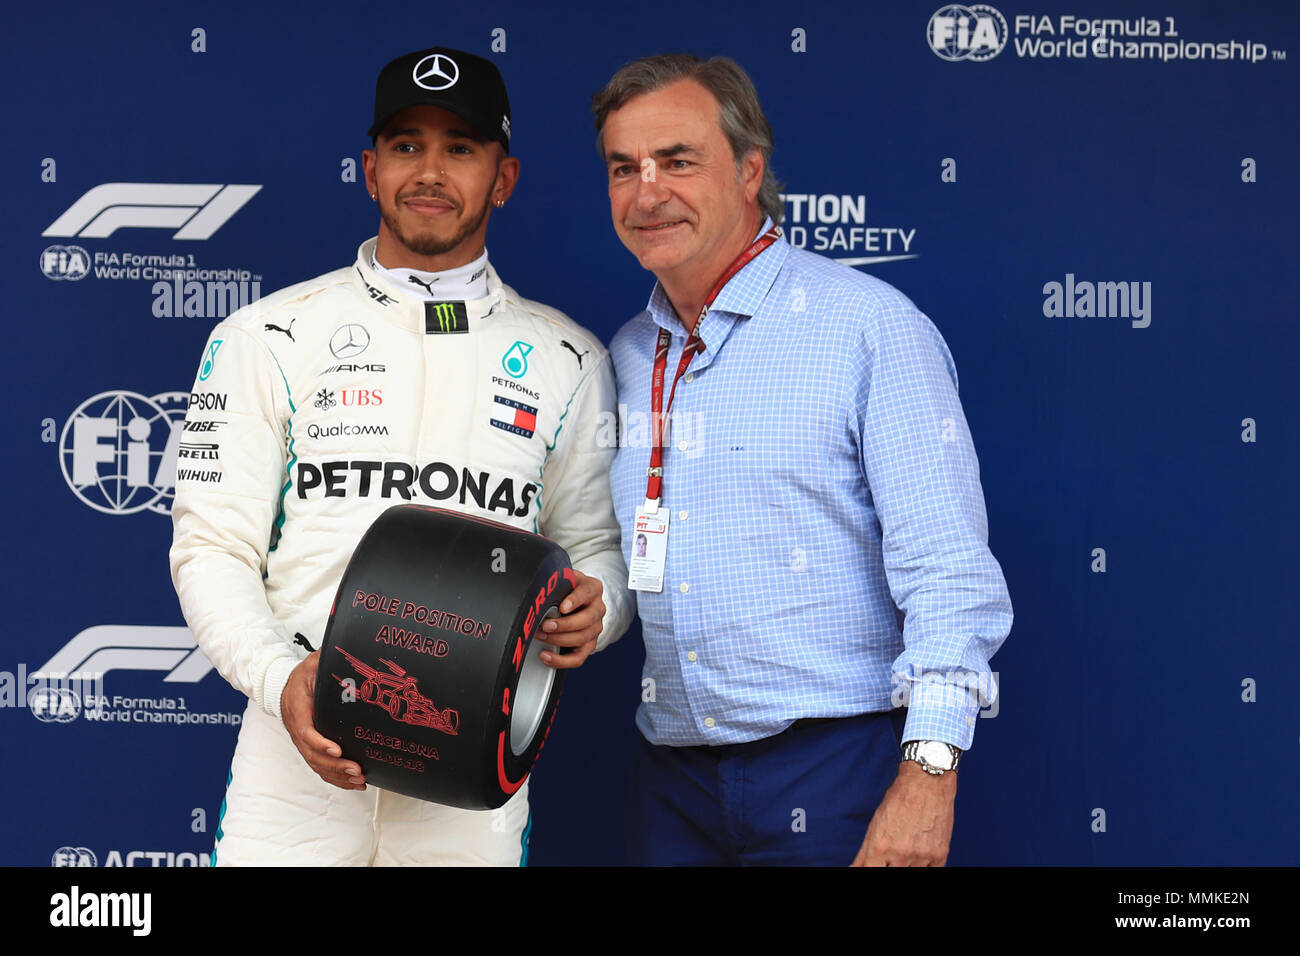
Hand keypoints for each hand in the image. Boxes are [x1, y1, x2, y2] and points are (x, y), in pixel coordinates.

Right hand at [281, 650, 365, 789]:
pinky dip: (335, 778)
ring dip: (338, 776)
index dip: (321, 743)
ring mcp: (303, 742)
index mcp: (299, 710)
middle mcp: (298, 731)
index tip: (337, 749)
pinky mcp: (310, 748)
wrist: (283, 688)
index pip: (307, 732)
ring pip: (317, 765)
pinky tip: (353, 783)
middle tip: (356, 770)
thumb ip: (324, 659)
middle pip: (313, 755)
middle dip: (335, 765)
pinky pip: (320, 767)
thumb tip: (343, 650)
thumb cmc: (301, 677)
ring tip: (359, 780)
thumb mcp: (311, 664)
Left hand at [538, 570, 604, 668]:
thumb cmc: (569, 588)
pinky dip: (561, 660)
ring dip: (558, 640)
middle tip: (545, 625)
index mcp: (592, 588)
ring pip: (582, 639)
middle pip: (586, 620)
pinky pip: (579, 658)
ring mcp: (595, 628)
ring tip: (541, 636)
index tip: (562, 607)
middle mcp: (598, 608)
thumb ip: (557, 580)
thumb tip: (541, 585)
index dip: (575, 600)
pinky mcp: (590, 644)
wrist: (580, 599)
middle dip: (564, 625)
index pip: (586, 592)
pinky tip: (546, 655)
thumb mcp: (565, 578)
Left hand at [851, 761, 956, 865]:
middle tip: (892, 856)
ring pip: (911, 874)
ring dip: (906, 866)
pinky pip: (932, 872)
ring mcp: (921, 856)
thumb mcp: (875, 825)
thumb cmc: (900, 799)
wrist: (927, 782)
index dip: (868, 871)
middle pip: (892, 874)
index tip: (872, 867)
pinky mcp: (939, 855)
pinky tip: (919, 858)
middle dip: (889, 866)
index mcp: (880, 846)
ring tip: (906, 852)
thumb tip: (855, 868)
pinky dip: (925, 867)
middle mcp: (900, 854)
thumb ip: (865, 853)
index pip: (869, 872)